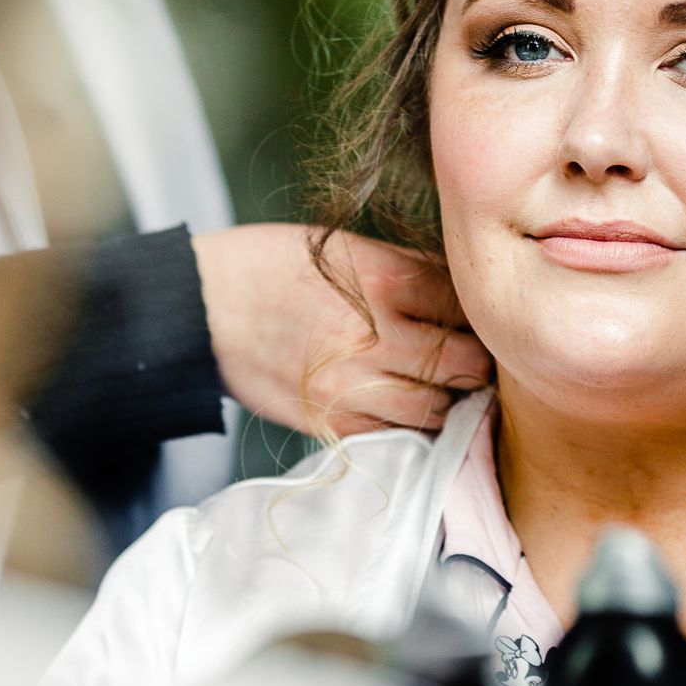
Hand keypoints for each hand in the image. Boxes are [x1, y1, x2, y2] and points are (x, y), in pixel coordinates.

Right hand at [192, 224, 489, 435]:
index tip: (484, 320)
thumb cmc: (270, 268)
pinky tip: (407, 407)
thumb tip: (466, 294)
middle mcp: (373, 335)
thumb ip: (407, 271)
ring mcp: (351, 385)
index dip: (483, 316)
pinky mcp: (330, 421)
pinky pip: (395, 436)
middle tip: (479, 358)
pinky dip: (411, 426)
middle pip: (465, 363)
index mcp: (382, 280)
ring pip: (438, 409)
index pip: (467, 307)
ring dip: (450, 400)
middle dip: (479, 363)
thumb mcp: (343, 249)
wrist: (201, 309)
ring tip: (445, 386)